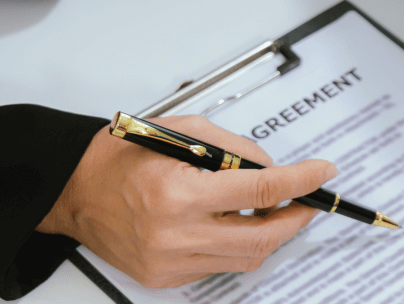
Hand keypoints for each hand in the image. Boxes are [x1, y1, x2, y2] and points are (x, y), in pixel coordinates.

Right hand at [37, 116, 335, 287]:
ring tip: (271, 209)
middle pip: (262, 236)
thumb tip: (275, 167)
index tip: (322, 172)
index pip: (262, 189)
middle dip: (295, 217)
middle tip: (307, 199)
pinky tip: (232, 223)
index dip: (301, 181)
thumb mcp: (186, 131)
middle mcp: (174, 234)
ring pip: (245, 258)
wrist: (75, 188)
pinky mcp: (163, 277)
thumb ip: (237, 148)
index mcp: (180, 193)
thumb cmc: (124, 155)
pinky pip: (219, 266)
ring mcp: (168, 262)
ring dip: (270, 234)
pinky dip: (236, 245)